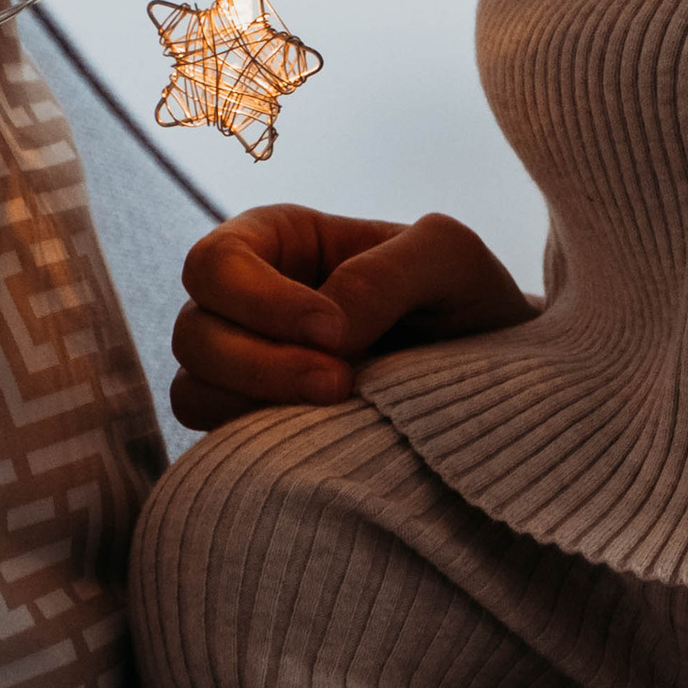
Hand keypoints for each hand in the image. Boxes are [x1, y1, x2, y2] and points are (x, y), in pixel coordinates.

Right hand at [169, 207, 536, 433]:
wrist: (492, 375)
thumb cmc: (468, 298)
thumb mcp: (449, 259)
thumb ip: (387, 274)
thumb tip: (326, 332)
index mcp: (275, 242)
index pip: (215, 264)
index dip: (260, 300)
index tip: (334, 331)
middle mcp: (245, 304)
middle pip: (194, 333)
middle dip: (260, 363)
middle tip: (339, 383)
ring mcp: (244, 369)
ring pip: (195, 392)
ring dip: (257, 407)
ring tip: (340, 412)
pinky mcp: (257, 425)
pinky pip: (221, 441)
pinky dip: (257, 445)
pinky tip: (323, 439)